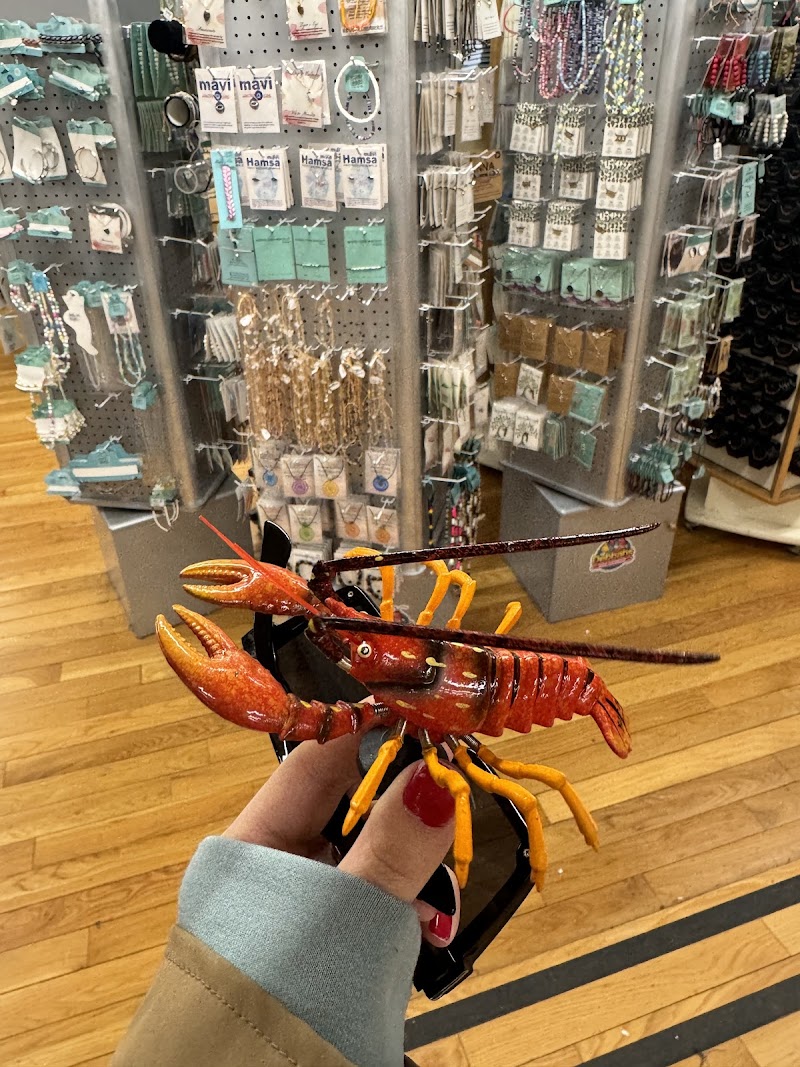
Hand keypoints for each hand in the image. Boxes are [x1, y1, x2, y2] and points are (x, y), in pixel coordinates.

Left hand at [224, 730, 460, 947]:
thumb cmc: (276, 1010)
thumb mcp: (342, 922)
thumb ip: (393, 853)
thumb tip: (436, 777)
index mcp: (251, 845)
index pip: (314, 764)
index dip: (369, 737)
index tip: (429, 721)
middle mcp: (272, 868)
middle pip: (348, 809)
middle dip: (404, 807)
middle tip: (456, 802)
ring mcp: (299, 910)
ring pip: (367, 858)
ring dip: (411, 867)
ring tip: (446, 894)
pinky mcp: (324, 950)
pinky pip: (371, 906)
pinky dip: (404, 910)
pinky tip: (431, 930)